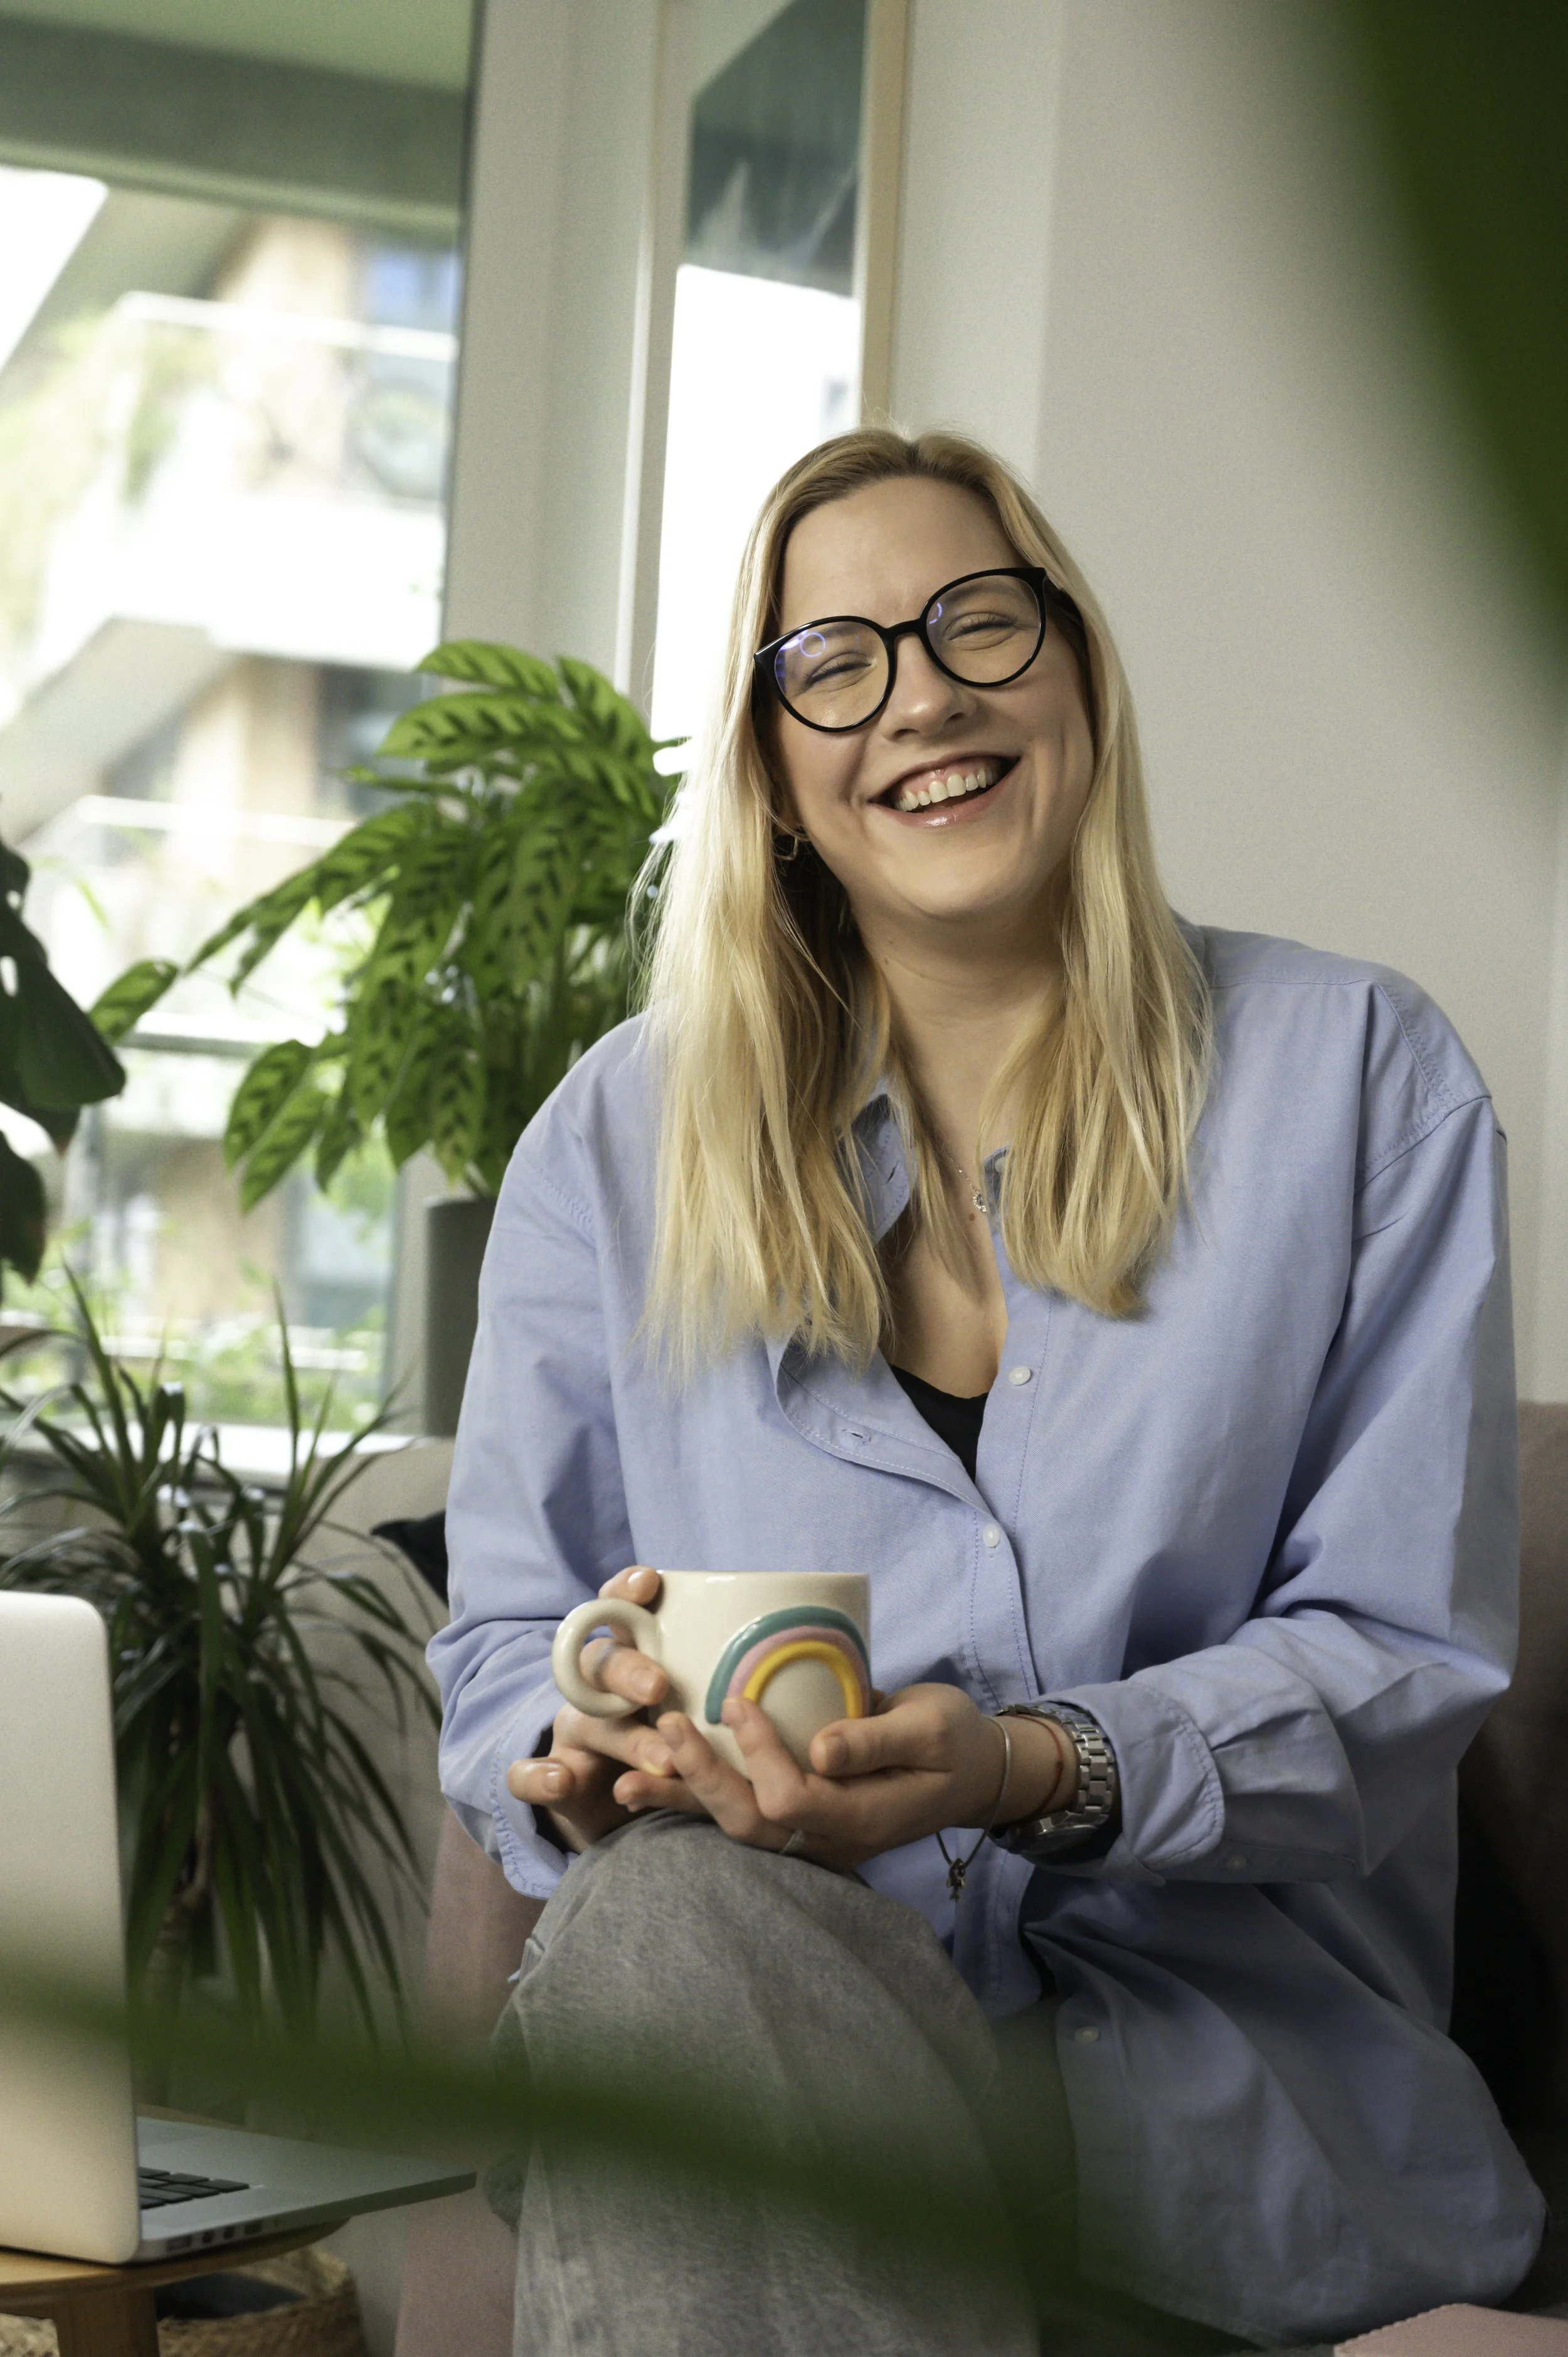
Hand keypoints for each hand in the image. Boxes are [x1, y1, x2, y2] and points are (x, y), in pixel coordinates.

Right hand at [505, 1567, 701, 1851]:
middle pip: (604, 1662)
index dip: (627, 1592)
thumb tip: (801, 1664)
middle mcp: (598, 1689)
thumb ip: (728, 1683)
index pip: (621, 1612)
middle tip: (659, 1686)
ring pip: (586, 1721)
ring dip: (623, 1737)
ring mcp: (575, 1732)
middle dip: (629, 1669)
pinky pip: (530, 1774)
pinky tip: (560, 1782)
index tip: (649, 1582)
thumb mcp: (702, 1708)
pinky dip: (541, 1777)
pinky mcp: (556, 1778)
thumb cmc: (677, 1741)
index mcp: (633, 1659)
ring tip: (662, 1760)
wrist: (617, 1805)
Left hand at [610, 1682, 1076, 1872]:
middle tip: (666, 1727)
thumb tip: (820, 1747)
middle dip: (702, 1777)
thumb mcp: (932, 1728)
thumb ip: (877, 1740)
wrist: (972, 1770)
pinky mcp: (798, 1819)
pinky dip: (693, 1800)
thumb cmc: (955, 1740)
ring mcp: (812, 1838)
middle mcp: (829, 1840)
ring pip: (735, 1828)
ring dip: (681, 1800)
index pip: (791, 1799)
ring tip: (626, 1776)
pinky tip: (650, 1782)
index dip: (758, 1754)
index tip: (738, 1700)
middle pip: (750, 1823)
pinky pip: (740, 1816)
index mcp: (864, 1817)